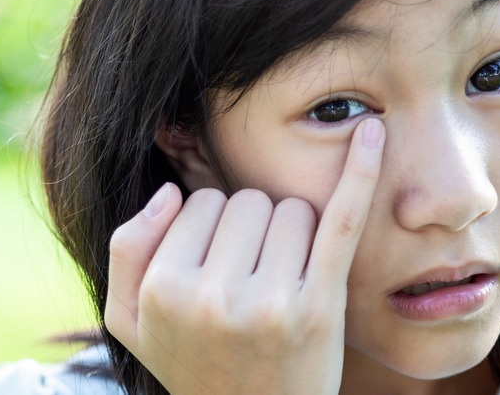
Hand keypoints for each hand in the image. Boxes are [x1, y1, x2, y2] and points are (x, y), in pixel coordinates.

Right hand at [104, 118, 384, 393]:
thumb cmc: (190, 364)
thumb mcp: (130, 320)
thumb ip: (126, 249)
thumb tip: (170, 191)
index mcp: (164, 289)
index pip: (198, 202)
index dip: (210, 228)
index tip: (216, 265)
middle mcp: (213, 296)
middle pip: (246, 202)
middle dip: (251, 229)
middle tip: (252, 279)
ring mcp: (271, 302)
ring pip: (288, 210)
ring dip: (289, 235)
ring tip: (280, 284)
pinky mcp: (321, 307)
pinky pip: (340, 222)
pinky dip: (360, 174)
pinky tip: (374, 134)